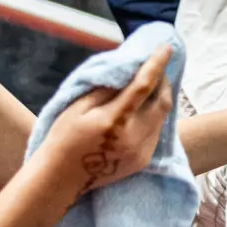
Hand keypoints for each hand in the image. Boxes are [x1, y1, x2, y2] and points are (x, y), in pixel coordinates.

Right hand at [36, 45, 172, 200]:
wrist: (61, 179)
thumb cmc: (63, 137)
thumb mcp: (77, 107)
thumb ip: (106, 89)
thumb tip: (130, 71)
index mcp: (114, 120)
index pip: (144, 85)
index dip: (157, 64)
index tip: (166, 48)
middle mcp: (133, 136)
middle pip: (162, 101)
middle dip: (162, 81)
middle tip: (155, 68)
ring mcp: (141, 151)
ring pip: (162, 117)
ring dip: (159, 99)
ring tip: (149, 86)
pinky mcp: (143, 160)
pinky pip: (156, 132)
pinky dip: (153, 116)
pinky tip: (142, 111)